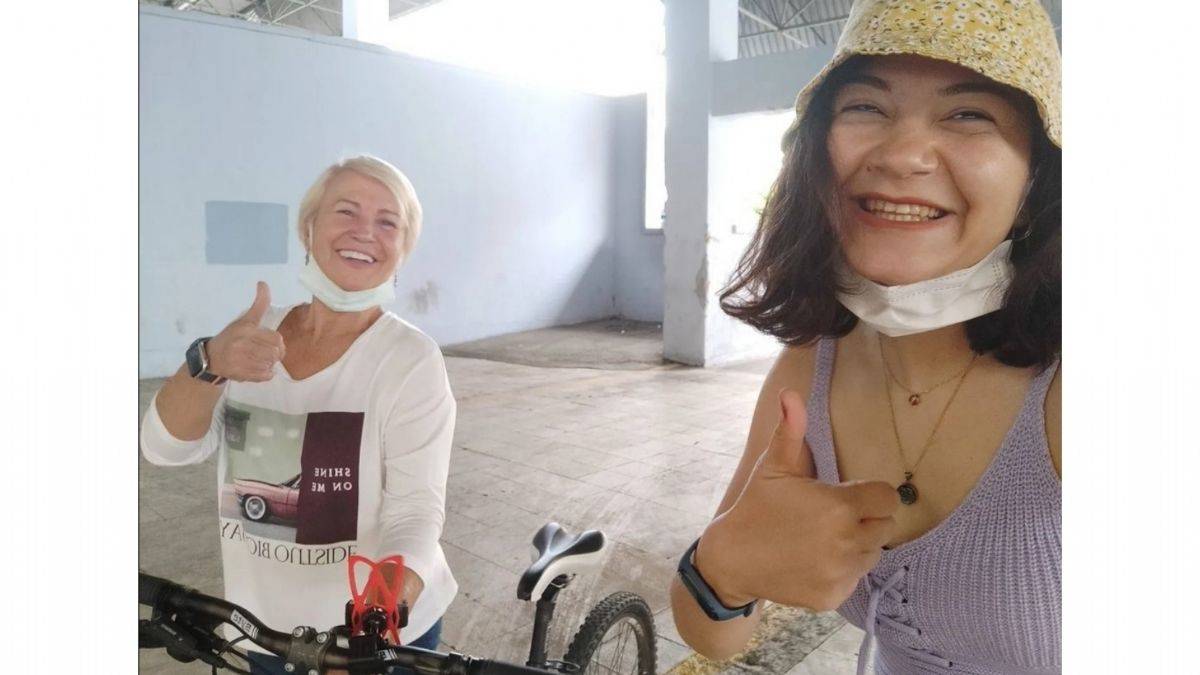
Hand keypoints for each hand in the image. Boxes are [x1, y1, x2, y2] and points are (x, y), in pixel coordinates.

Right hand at [205, 282, 285, 382]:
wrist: (210, 358)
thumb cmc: (232, 337)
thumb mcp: (244, 319)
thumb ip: (259, 304)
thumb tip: (263, 283)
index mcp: (245, 330)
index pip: (276, 339)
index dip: (279, 343)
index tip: (274, 344)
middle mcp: (242, 345)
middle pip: (275, 353)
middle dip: (275, 355)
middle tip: (268, 354)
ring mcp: (240, 361)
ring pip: (270, 365)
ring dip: (269, 364)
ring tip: (260, 361)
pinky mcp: (239, 374)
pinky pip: (264, 376)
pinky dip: (265, 374)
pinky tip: (257, 369)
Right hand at [695, 389, 898, 611]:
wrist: (732, 559)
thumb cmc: (757, 507)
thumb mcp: (773, 467)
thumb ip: (791, 430)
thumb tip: (791, 393)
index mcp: (839, 507)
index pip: (887, 498)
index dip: (870, 495)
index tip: (848, 496)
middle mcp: (846, 542)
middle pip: (885, 527)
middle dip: (866, 519)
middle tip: (834, 518)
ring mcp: (841, 573)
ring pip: (872, 554)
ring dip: (857, 545)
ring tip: (825, 538)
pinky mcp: (834, 596)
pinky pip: (855, 579)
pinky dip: (842, 571)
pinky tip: (816, 561)